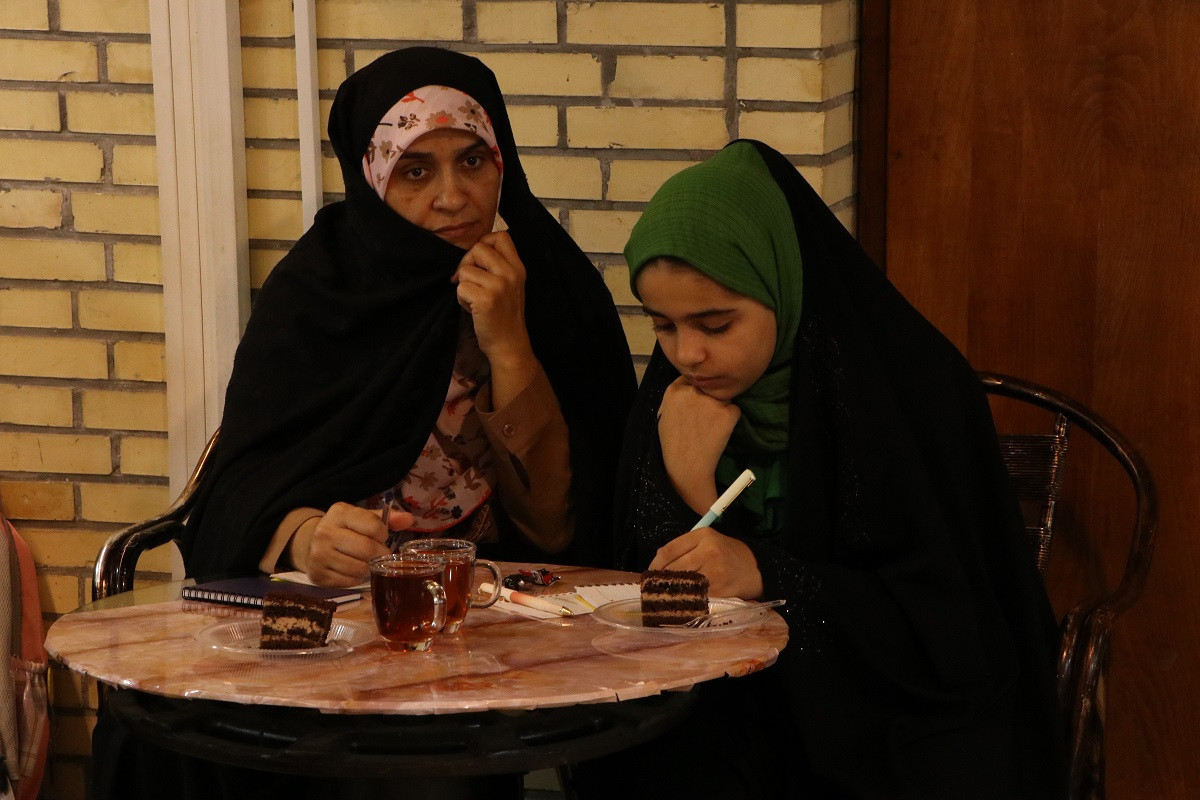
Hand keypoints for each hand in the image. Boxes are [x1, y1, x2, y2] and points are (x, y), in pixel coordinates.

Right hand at [289, 502, 413, 586]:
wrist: (310, 544)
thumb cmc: (345, 529)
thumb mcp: (362, 518)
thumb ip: (386, 518)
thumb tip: (409, 519)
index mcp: (339, 512)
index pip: (374, 526)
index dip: (383, 534)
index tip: (381, 536)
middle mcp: (325, 532)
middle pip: (367, 549)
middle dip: (380, 554)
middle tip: (380, 554)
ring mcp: (318, 555)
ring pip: (359, 568)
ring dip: (369, 568)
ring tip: (365, 561)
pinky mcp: (317, 575)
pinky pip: (350, 582)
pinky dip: (357, 578)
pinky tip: (353, 569)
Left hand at [453, 232, 538, 407]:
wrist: (509, 344)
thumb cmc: (504, 315)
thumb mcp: (510, 285)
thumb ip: (497, 265)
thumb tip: (471, 251)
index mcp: (518, 267)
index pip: (500, 236)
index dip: (484, 243)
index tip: (480, 262)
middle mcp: (511, 273)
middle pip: (478, 248)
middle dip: (467, 263)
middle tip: (471, 281)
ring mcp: (499, 286)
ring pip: (465, 269)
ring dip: (464, 285)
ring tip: (475, 299)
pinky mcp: (486, 299)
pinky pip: (460, 288)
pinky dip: (461, 299)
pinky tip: (472, 309)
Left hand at [648, 528, 763, 599]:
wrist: (758, 568)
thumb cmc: (729, 554)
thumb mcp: (709, 541)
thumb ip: (686, 548)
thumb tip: (658, 562)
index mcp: (703, 535)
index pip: (669, 550)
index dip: (655, 564)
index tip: (649, 573)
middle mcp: (708, 551)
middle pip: (674, 568)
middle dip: (661, 579)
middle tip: (653, 587)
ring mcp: (715, 571)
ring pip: (683, 584)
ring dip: (671, 591)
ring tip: (665, 594)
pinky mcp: (720, 589)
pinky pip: (695, 596)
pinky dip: (686, 600)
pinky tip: (682, 601)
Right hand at [657, 376, 740, 513]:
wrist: (686, 466)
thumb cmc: (673, 443)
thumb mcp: (665, 414)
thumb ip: (677, 398)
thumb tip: (690, 385)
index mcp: (674, 390)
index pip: (691, 378)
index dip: (696, 390)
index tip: (697, 403)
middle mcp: (692, 391)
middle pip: (709, 387)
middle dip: (709, 398)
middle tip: (705, 419)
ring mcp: (711, 402)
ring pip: (723, 397)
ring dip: (720, 409)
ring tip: (710, 428)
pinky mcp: (727, 413)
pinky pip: (734, 410)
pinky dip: (730, 420)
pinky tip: (719, 433)